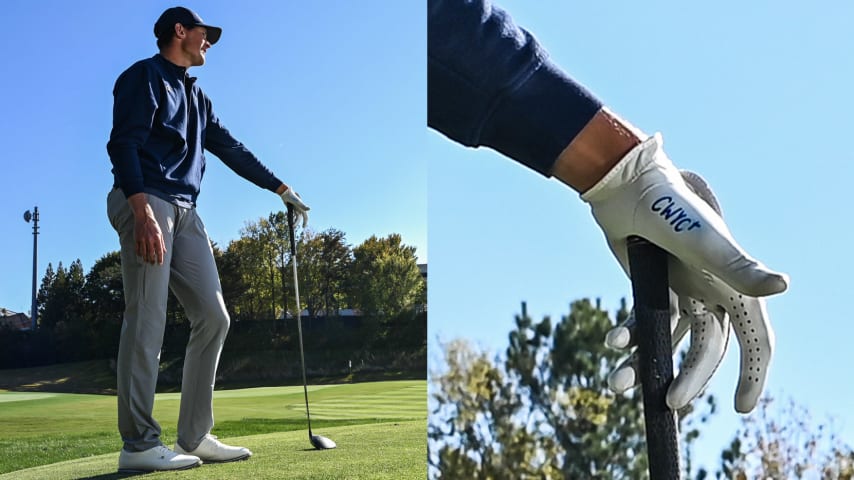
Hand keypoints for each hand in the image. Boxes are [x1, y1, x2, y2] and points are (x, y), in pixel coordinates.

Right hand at [128, 194, 165, 264]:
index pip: (159, 251)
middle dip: (152, 260)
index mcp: (157, 238)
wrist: (144, 217)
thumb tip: (164, 252)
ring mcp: (143, 239)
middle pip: (151, 254)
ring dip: (145, 258)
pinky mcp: (137, 238)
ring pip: (144, 252)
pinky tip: (140, 256)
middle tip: (152, 264)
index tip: (160, 263)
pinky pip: (137, 248)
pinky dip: (138, 253)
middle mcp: (150, 239)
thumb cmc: (153, 225)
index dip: (160, 259)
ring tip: (146, 261)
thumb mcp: (160, 233)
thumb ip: (162, 243)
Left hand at [280, 186, 309, 227]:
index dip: (305, 222)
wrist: (285, 192)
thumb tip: (309, 209)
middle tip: (293, 227)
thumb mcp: (297, 202)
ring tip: (291, 225)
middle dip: (297, 223)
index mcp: (302, 207)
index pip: (305, 216)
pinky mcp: (291, 208)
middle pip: (299, 218)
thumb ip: (303, 206)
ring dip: (294, 221)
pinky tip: (289, 221)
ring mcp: (295, 208)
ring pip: (296, 217)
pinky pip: (292, 215)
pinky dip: (291, 218)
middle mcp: (299, 209)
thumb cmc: (291, 196)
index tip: (303, 227)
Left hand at [582, 134, 787, 412]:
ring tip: (618, 383)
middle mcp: (710, 292)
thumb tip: (783, 286)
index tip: (741, 407)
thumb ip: (737, 266)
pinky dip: (628, 338)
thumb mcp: (701, 239)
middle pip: (706, 350)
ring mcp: (679, 292)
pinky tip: (612, 341)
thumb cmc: (667, 206)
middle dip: (689, 379)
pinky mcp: (650, 289)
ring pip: (670, 343)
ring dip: (646, 364)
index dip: (754, 374)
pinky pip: (642, 325)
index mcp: (733, 284)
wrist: (622, 186)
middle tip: (668, 402)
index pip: (755, 338)